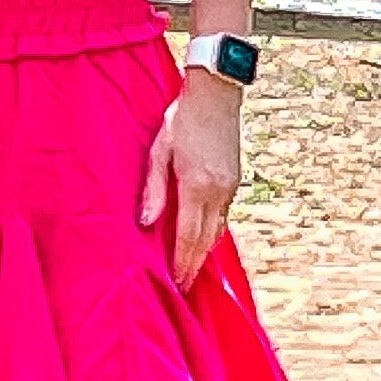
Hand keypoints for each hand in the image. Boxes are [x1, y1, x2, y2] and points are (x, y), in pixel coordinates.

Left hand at [139, 70, 241, 289]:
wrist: (217, 94)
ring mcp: (230, 187)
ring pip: (218, 230)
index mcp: (196, 185)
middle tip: (184, 286)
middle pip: (206, 239)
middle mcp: (218, 191)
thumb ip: (153, 189)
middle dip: (194, 265)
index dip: (182, 261)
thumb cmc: (182, 118)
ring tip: (193, 270)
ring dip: (205, 252)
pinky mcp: (234, 180)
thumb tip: (146, 223)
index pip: (188, 235)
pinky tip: (204, 239)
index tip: (176, 282)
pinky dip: (214, 233)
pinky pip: (224, 215)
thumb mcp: (159, 150)